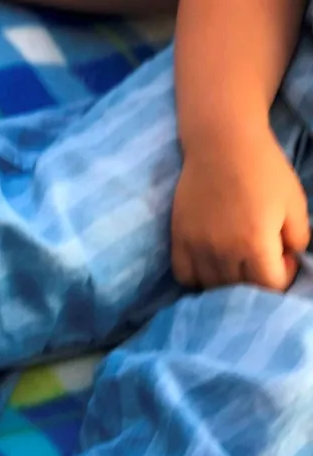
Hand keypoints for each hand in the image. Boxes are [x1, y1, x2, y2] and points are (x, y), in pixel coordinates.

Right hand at [172, 124, 308, 291]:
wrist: (221, 145)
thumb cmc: (264, 170)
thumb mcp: (295, 202)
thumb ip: (298, 237)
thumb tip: (288, 257)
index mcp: (255, 243)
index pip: (271, 285)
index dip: (285, 275)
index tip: (286, 257)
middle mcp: (223, 252)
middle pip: (241, 289)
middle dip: (257, 278)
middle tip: (263, 256)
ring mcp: (197, 248)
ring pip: (213, 286)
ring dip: (229, 281)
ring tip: (238, 261)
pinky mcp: (179, 240)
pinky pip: (185, 276)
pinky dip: (199, 278)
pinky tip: (211, 264)